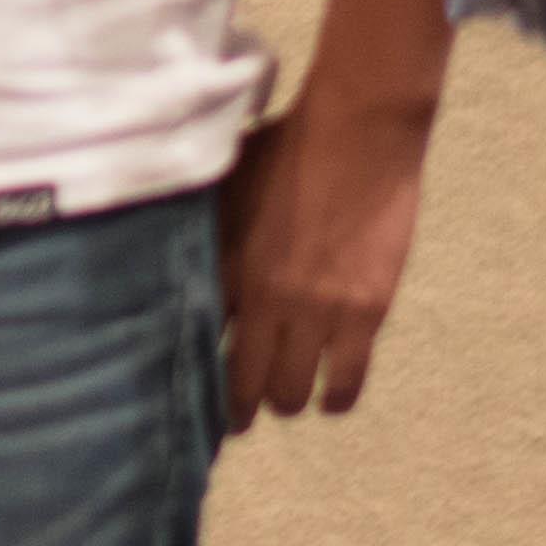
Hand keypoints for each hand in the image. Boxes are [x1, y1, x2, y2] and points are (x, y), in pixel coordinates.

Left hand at [213, 88, 432, 429]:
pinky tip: (331, 400)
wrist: (356, 132)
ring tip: (286, 398)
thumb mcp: (226, 187)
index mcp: (225, 267)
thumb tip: (179, 252)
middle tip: (238, 414)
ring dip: (288, 400)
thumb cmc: (286, 146)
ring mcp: (318, 312)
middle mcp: (265, 300)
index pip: (199, 341)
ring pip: (293, 392)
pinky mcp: (366, 313)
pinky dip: (337, 398)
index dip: (194, 370)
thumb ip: (207, 230)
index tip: (190, 388)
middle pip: (243, 383)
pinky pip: (347, 380)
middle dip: (237, 407)